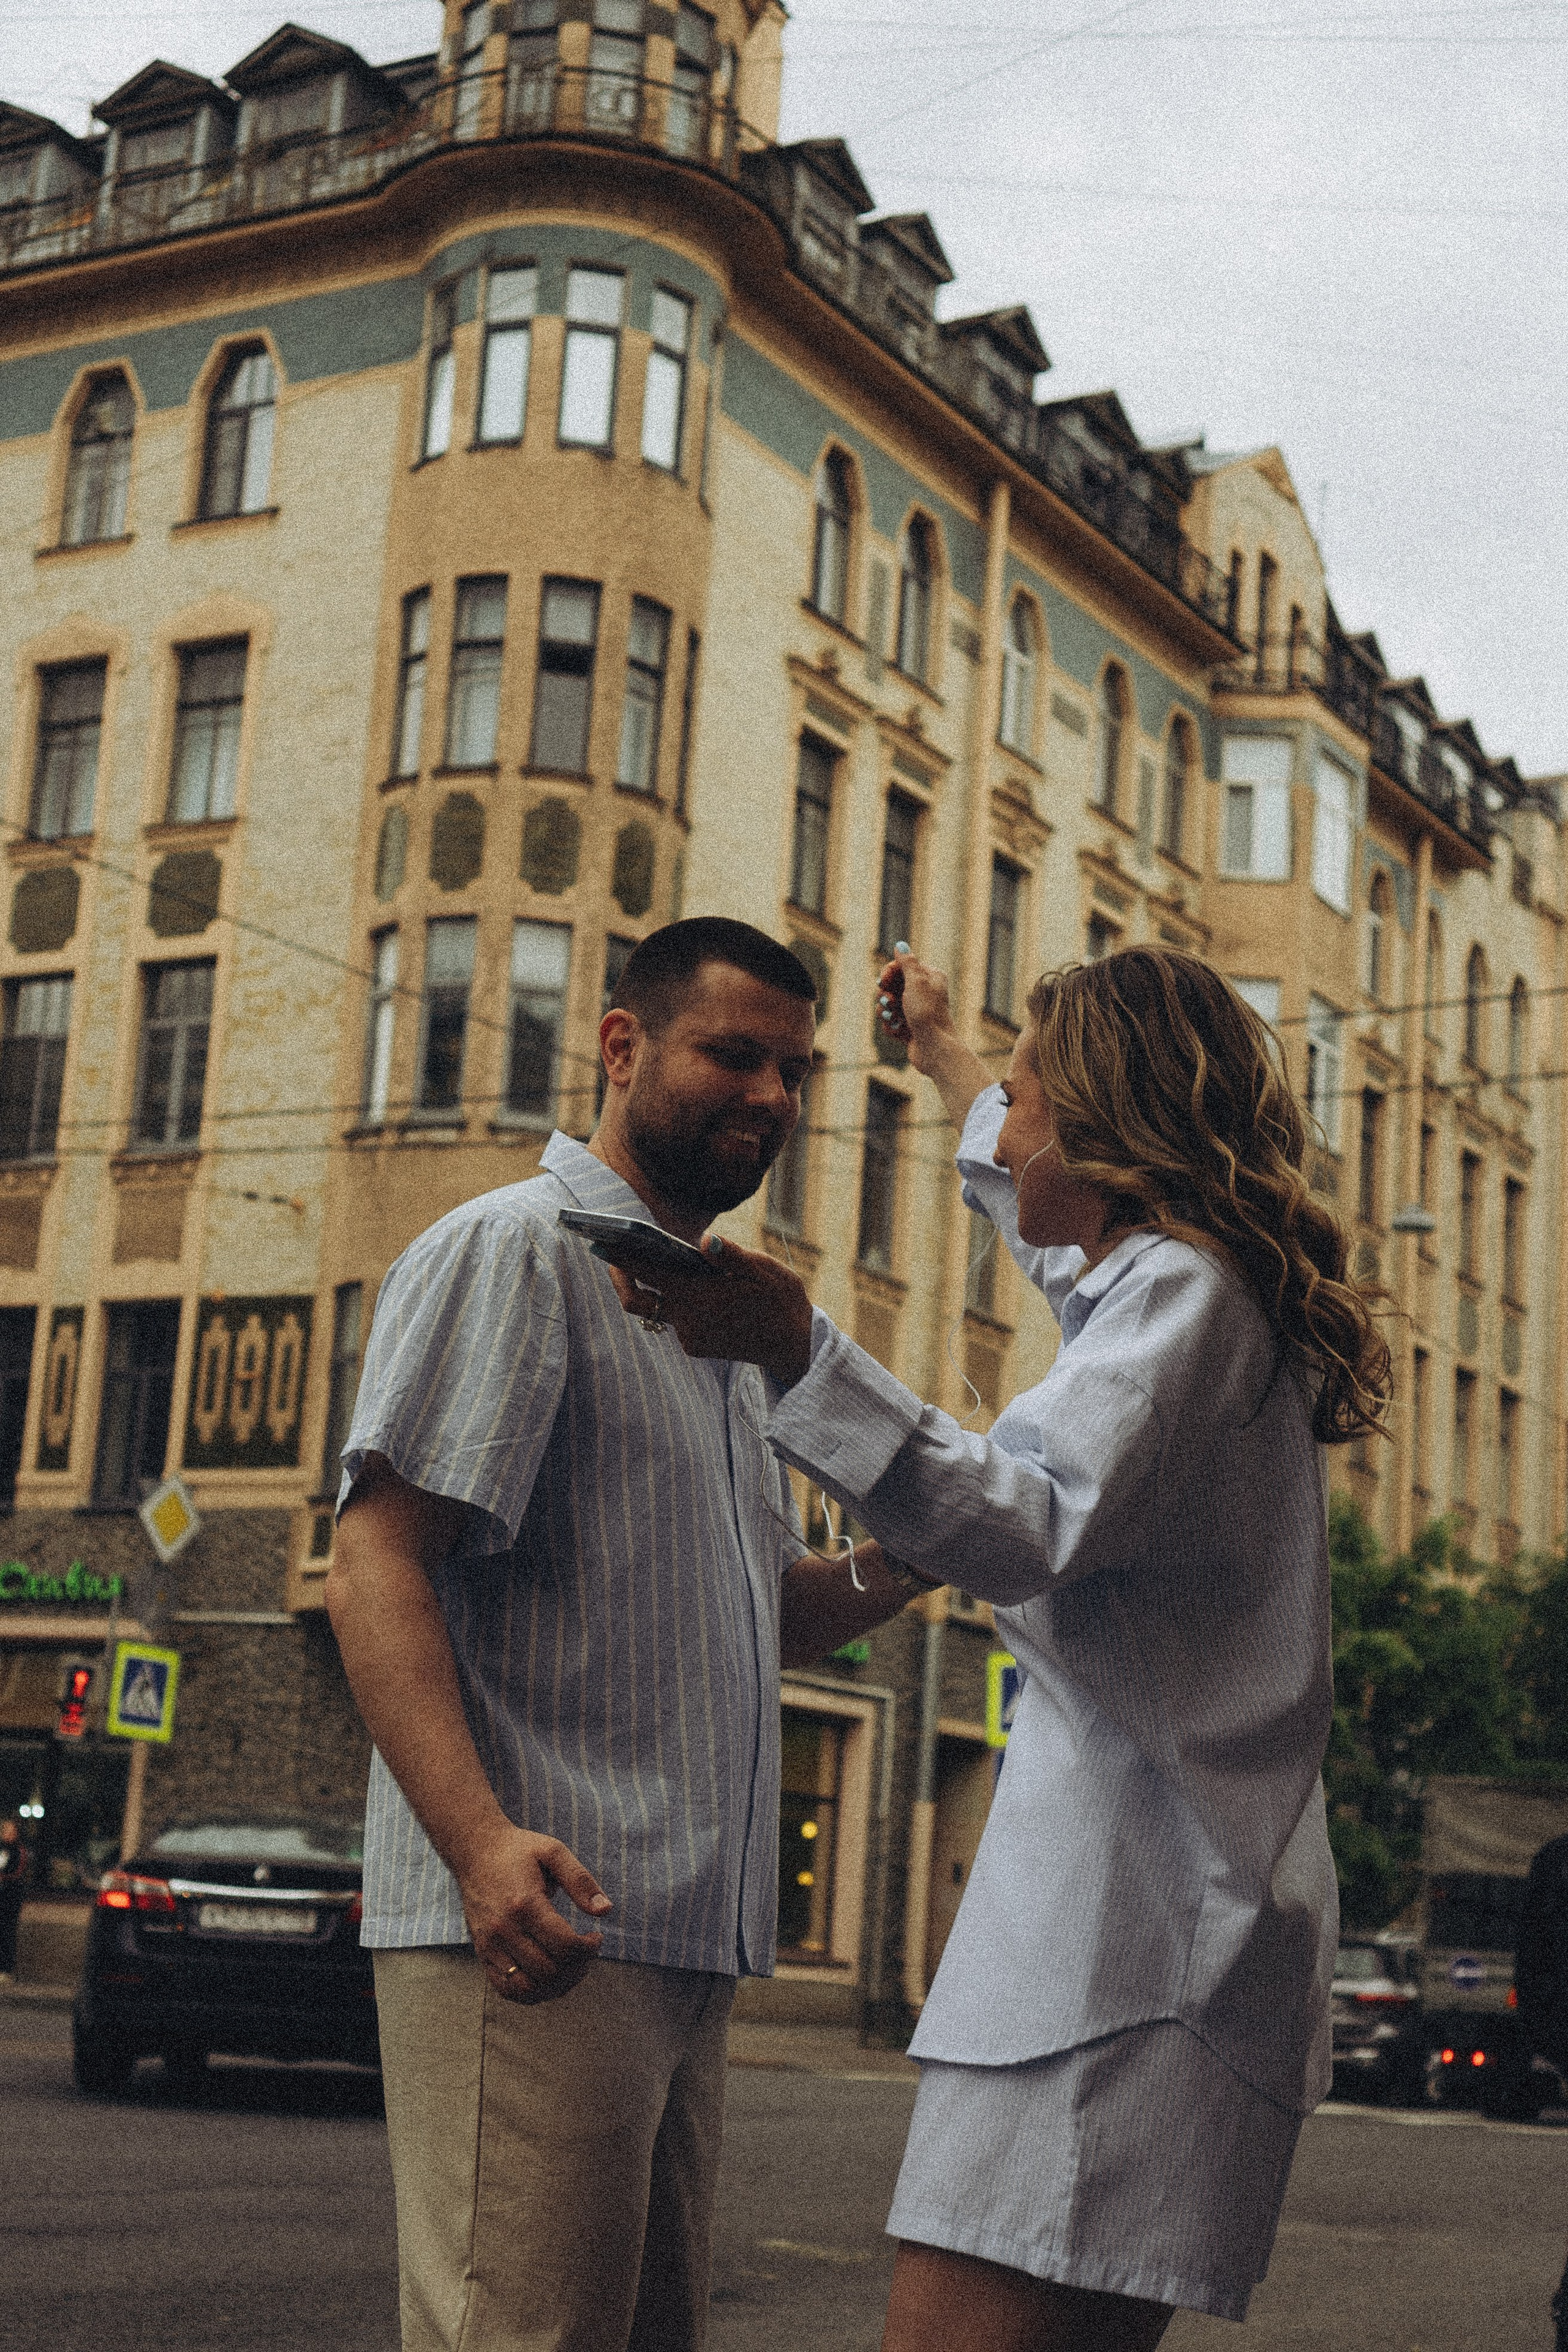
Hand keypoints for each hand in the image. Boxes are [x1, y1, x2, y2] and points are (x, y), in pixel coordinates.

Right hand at [457, 1822, 612, 2003]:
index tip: (596, 1937)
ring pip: (528, 1988)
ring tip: (570, 1966)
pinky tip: (548, 1975)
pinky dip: (532, 1992)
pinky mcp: (482, 1953)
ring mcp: (489, 1945)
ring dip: (557, 1985)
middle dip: (577, 1967)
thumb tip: (606, 1911)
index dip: (589, 1949)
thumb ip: (581, 1881)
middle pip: (549, 1971)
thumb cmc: (519, 1851)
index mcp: (524, 1904)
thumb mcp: (553, 1852)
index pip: (564, 1946)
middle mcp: (504, 1929)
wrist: (475, 1851)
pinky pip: (507, 1989)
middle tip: (586, 1951)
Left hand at [604, 1236, 813, 1385]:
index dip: (621, 1257)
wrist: (795, 1346)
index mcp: (700, 1297)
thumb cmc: (781, 1301)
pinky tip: (684, 1280)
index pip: (648, 1273)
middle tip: (612, 1252)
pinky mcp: (696, 1345)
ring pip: (655, 1309)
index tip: (600, 1240)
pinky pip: (674, 1319)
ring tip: (649, 1257)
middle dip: (621, 1276)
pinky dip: (673, 1299)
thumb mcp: (765, 1270)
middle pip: (636, 1300)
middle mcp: (688, 1320)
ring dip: (650, 1286)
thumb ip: (732, 1255)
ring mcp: (690, 1337)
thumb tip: (706, 1239)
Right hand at [876, 945, 957, 1072]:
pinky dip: (891, 1026)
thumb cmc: (927, 1013)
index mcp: (930, 977)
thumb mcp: (916, 981)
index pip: (902, 967)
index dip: (888, 973)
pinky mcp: (910, 1028)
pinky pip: (891, 1022)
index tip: (883, 981)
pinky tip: (898, 1031)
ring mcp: (917, 1011)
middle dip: (885, 994)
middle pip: (892, 986)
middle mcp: (925, 993)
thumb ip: (907, 962)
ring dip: (886, 1011)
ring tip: (893, 1018)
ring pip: (889, 1005)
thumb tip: (900, 945)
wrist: (934, 1048)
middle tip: (889, 1002)